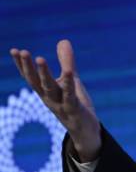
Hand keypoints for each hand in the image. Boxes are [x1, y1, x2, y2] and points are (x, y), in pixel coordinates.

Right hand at [10, 40, 100, 161]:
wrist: (85, 130)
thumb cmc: (75, 103)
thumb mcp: (71, 80)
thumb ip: (67, 62)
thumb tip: (63, 40)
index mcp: (46, 91)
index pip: (31, 77)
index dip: (22, 65)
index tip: (14, 50)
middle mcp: (49, 98)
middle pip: (36, 81)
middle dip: (28, 67)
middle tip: (22, 51)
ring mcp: (60, 104)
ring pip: (50, 88)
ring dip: (44, 73)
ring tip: (40, 58)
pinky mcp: (74, 109)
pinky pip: (71, 95)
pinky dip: (70, 83)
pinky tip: (70, 71)